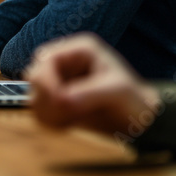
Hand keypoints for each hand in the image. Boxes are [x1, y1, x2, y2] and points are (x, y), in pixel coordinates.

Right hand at [26, 33, 162, 137]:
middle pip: (34, 76)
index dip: (46, 80)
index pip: (45, 58)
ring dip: (48, 111)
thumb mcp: (117, 91)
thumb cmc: (134, 101)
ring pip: (33, 95)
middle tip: (67, 115)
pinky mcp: (56, 101)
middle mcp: (65, 63)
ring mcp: (59, 83)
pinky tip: (69, 124)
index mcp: (79, 50)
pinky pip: (39, 110)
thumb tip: (61, 100)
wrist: (141, 124)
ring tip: (72, 121)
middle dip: (47, 98)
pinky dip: (50, 120)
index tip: (59, 101)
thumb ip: (88, 93)